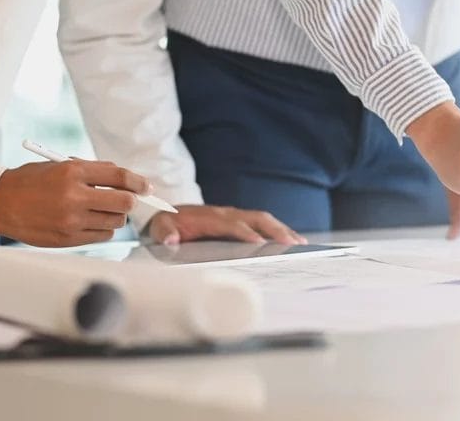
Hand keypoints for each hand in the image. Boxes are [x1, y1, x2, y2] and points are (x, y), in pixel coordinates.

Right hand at [0, 159, 150, 246]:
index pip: (118, 175)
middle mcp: (74, 196)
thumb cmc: (31, 181)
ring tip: (101, 210)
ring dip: (115, 216)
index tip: (146, 186)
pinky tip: (91, 222)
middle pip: (124, 202)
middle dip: (130, 200)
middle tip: (127, 199)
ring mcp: (71, 220)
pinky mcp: (68, 238)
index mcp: (72, 171)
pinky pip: (102, 236)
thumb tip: (124, 180)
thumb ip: (91, 171)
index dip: (138, 181)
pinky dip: (103, 229)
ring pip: (115, 221)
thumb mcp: (59, 165)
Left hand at [147, 205, 307, 245]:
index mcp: (210, 217)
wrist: (168, 216)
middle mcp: (227, 213)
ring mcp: (235, 216)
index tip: (259, 243)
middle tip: (292, 244)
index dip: (245, 233)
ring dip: (282, 230)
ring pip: (263, 220)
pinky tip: (292, 243)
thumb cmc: (167, 225)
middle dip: (275, 230)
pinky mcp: (240, 221)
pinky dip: (279, 231)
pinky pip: (262, 224)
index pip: (232, 224)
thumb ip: (165, 233)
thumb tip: (172, 240)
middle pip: (256, 218)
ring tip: (300, 245)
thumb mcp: (160, 228)